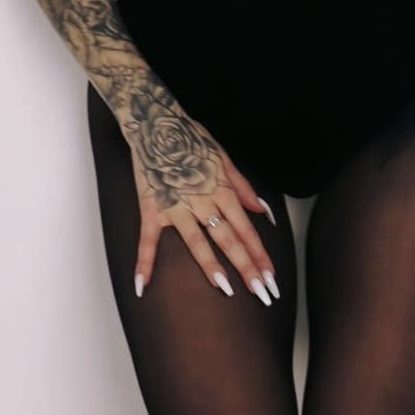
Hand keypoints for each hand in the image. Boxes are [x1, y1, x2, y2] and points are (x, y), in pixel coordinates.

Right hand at [124, 93, 278, 308]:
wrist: (155, 122)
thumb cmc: (192, 139)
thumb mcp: (224, 158)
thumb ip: (244, 188)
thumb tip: (264, 211)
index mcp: (222, 190)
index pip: (246, 229)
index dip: (260, 254)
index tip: (271, 277)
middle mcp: (203, 201)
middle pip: (229, 239)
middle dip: (247, 267)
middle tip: (261, 292)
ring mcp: (176, 206)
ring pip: (197, 242)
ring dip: (212, 266)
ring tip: (226, 290)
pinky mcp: (151, 209)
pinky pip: (147, 241)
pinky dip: (144, 263)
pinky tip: (142, 285)